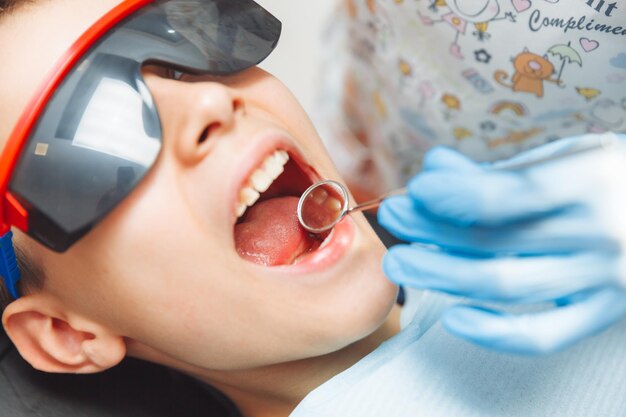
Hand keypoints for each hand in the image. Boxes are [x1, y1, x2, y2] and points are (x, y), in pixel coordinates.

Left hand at [378, 134, 625, 354]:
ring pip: (507, 285)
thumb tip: (433, 169)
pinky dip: (496, 333)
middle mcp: (601, 233)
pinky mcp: (605, 313)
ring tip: (402, 262)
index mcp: (592, 181)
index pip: (510, 194)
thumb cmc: (610, 178)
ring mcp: (606, 279)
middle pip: (497, 240)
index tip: (417, 190)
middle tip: (394, 219)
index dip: (455, 194)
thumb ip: (501, 171)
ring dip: (443, 275)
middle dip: (433, 230)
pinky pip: (544, 335)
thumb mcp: (566, 158)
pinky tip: (454, 317)